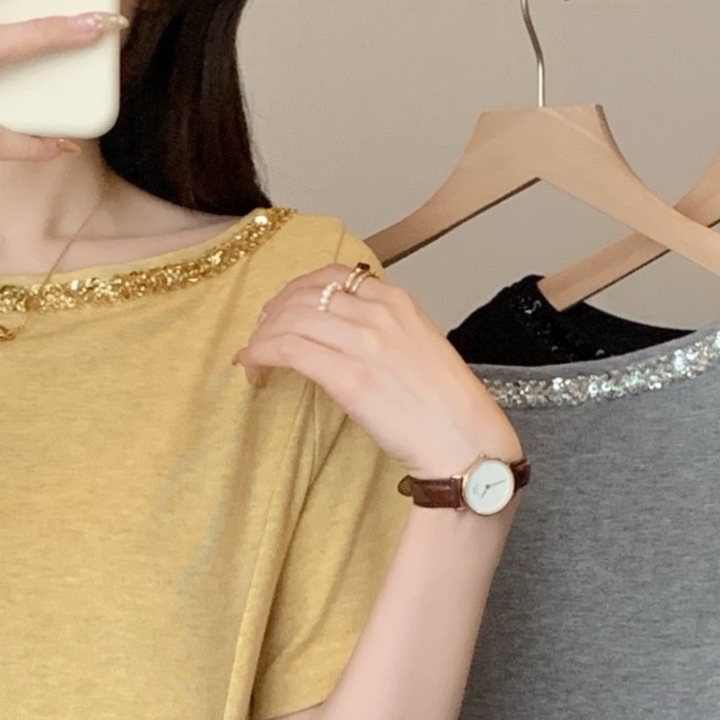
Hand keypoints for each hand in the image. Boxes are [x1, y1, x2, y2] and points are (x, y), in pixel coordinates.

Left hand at [235, 267, 522, 483]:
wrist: (466, 442)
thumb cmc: (448, 408)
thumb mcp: (421, 348)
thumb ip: (387, 332)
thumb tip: (346, 335)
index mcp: (398, 301)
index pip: (334, 277)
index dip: (298, 290)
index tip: (282, 310)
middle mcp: (379, 313)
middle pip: (305, 296)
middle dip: (273, 314)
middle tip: (259, 336)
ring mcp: (364, 343)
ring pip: (290, 320)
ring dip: (261, 337)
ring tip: (252, 357)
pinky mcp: (349, 378)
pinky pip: (288, 350)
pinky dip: (260, 354)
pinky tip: (252, 368)